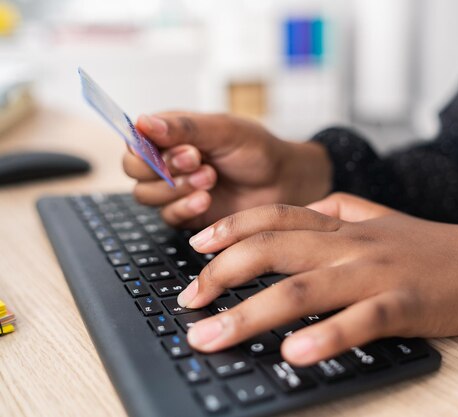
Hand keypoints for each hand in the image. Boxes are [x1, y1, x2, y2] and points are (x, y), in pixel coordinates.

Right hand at [123, 113, 330, 228]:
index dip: (146, 147)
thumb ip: (184, 127)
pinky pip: (167, 216)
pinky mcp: (186, 214)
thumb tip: (142, 122)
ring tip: (210, 178)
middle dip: (163, 167)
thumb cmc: (257, 150)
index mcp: (171, 133)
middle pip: (134, 170)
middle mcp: (167, 161)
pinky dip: (184, 208)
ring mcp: (175, 189)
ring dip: (176, 187)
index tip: (178, 147)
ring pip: (146, 195)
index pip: (135, 140)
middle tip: (196, 160)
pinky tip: (206, 200)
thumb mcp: (224, 131)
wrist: (283, 183)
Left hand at [178, 193, 457, 365]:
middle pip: (274, 251)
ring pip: (303, 288)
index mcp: (343, 224)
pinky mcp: (405, 305)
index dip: (230, 230)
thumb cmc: (431, 245)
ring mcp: (377, 273)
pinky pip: (358, 321)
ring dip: (251, 314)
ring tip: (213, 337)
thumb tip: (305, 212)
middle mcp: (352, 243)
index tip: (195, 248)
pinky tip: (293, 353)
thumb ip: (339, 210)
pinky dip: (324, 336)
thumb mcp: (380, 218)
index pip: (274, 217)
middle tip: (188, 303)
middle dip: (222, 275)